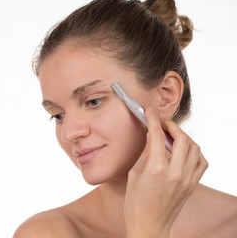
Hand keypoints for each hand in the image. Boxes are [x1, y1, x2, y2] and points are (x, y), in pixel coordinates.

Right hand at [124, 109, 207, 237]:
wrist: (149, 224)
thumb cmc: (136, 203)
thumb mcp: (134, 174)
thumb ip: (145, 153)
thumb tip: (151, 136)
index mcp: (156, 168)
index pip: (158, 135)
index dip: (153, 120)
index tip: (150, 113)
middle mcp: (175, 172)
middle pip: (182, 138)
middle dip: (172, 126)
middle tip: (162, 123)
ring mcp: (187, 179)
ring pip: (195, 148)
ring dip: (184, 137)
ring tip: (173, 136)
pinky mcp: (192, 185)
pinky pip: (202, 162)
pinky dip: (195, 152)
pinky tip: (185, 151)